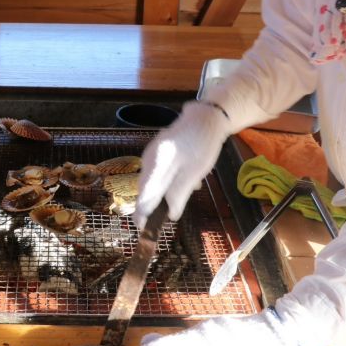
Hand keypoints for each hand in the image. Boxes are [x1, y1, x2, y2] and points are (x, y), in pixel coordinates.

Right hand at [134, 102, 231, 229]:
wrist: (205, 117)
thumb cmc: (202, 144)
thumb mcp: (195, 172)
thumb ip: (181, 193)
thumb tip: (172, 214)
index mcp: (157, 163)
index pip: (145, 193)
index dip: (142, 212)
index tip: (141, 227)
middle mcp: (148, 159)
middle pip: (145, 188)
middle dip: (151, 204)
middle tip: (157, 220)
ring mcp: (151, 154)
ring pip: (151, 181)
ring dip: (161, 193)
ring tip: (173, 201)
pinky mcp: (156, 153)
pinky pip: (157, 173)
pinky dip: (166, 182)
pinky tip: (182, 182)